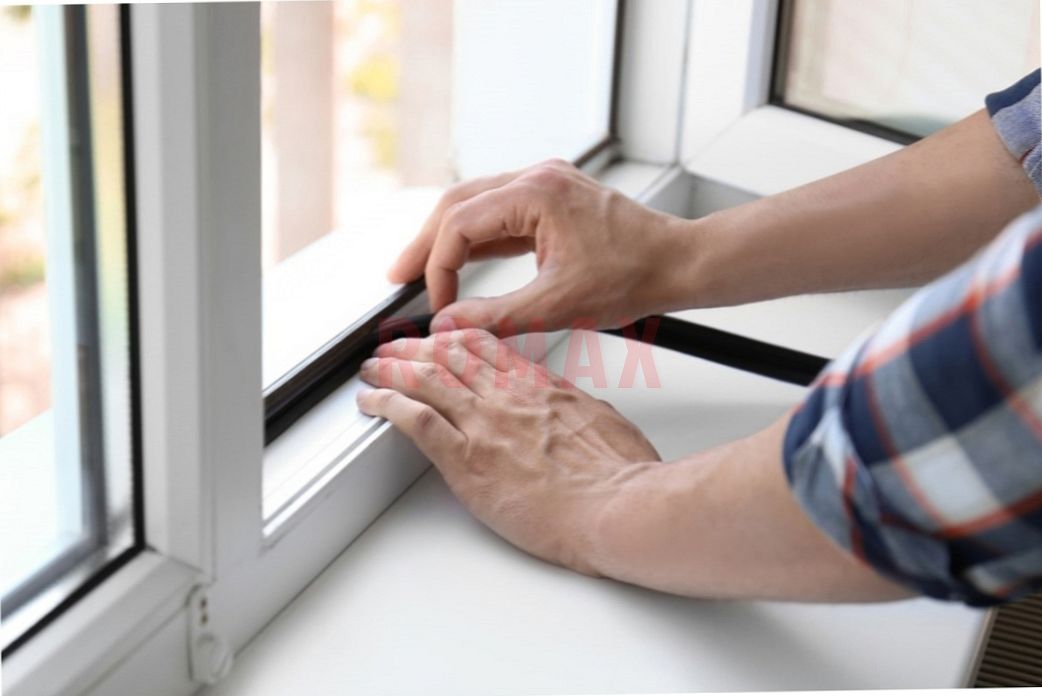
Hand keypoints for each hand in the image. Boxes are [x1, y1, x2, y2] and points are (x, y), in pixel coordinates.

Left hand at [357, 327, 660, 573]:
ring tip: (372, 368)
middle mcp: (508, 396)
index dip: (455, 339)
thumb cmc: (620, 475)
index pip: (487, 348)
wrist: (618, 507)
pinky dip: (388, 404)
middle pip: (449, 356)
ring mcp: (485, 424)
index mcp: (541, 386)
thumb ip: (575, 410)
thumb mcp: (603, 421)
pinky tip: (371, 401)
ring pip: (426, 378)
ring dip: (392, 369)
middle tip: (394, 348)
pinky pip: (416, 420)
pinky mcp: (467, 459)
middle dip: (415, 348)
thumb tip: (569, 409)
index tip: (441, 339)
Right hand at [387, 159, 696, 334]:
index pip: (460, 224)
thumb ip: (494, 316)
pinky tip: (462, 262)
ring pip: (476, 205)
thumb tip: (448, 325)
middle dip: (426, 243)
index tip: (436, 304)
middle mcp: (537, 178)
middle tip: (397, 274)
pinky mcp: (553, 199)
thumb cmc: (635, 276)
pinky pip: (502, 214)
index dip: (438, 267)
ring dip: (449, 239)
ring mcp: (546, 184)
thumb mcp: (557, 306)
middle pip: (458, 204)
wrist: (679, 263)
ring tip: (421, 270)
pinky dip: (479, 239)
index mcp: (536, 193)